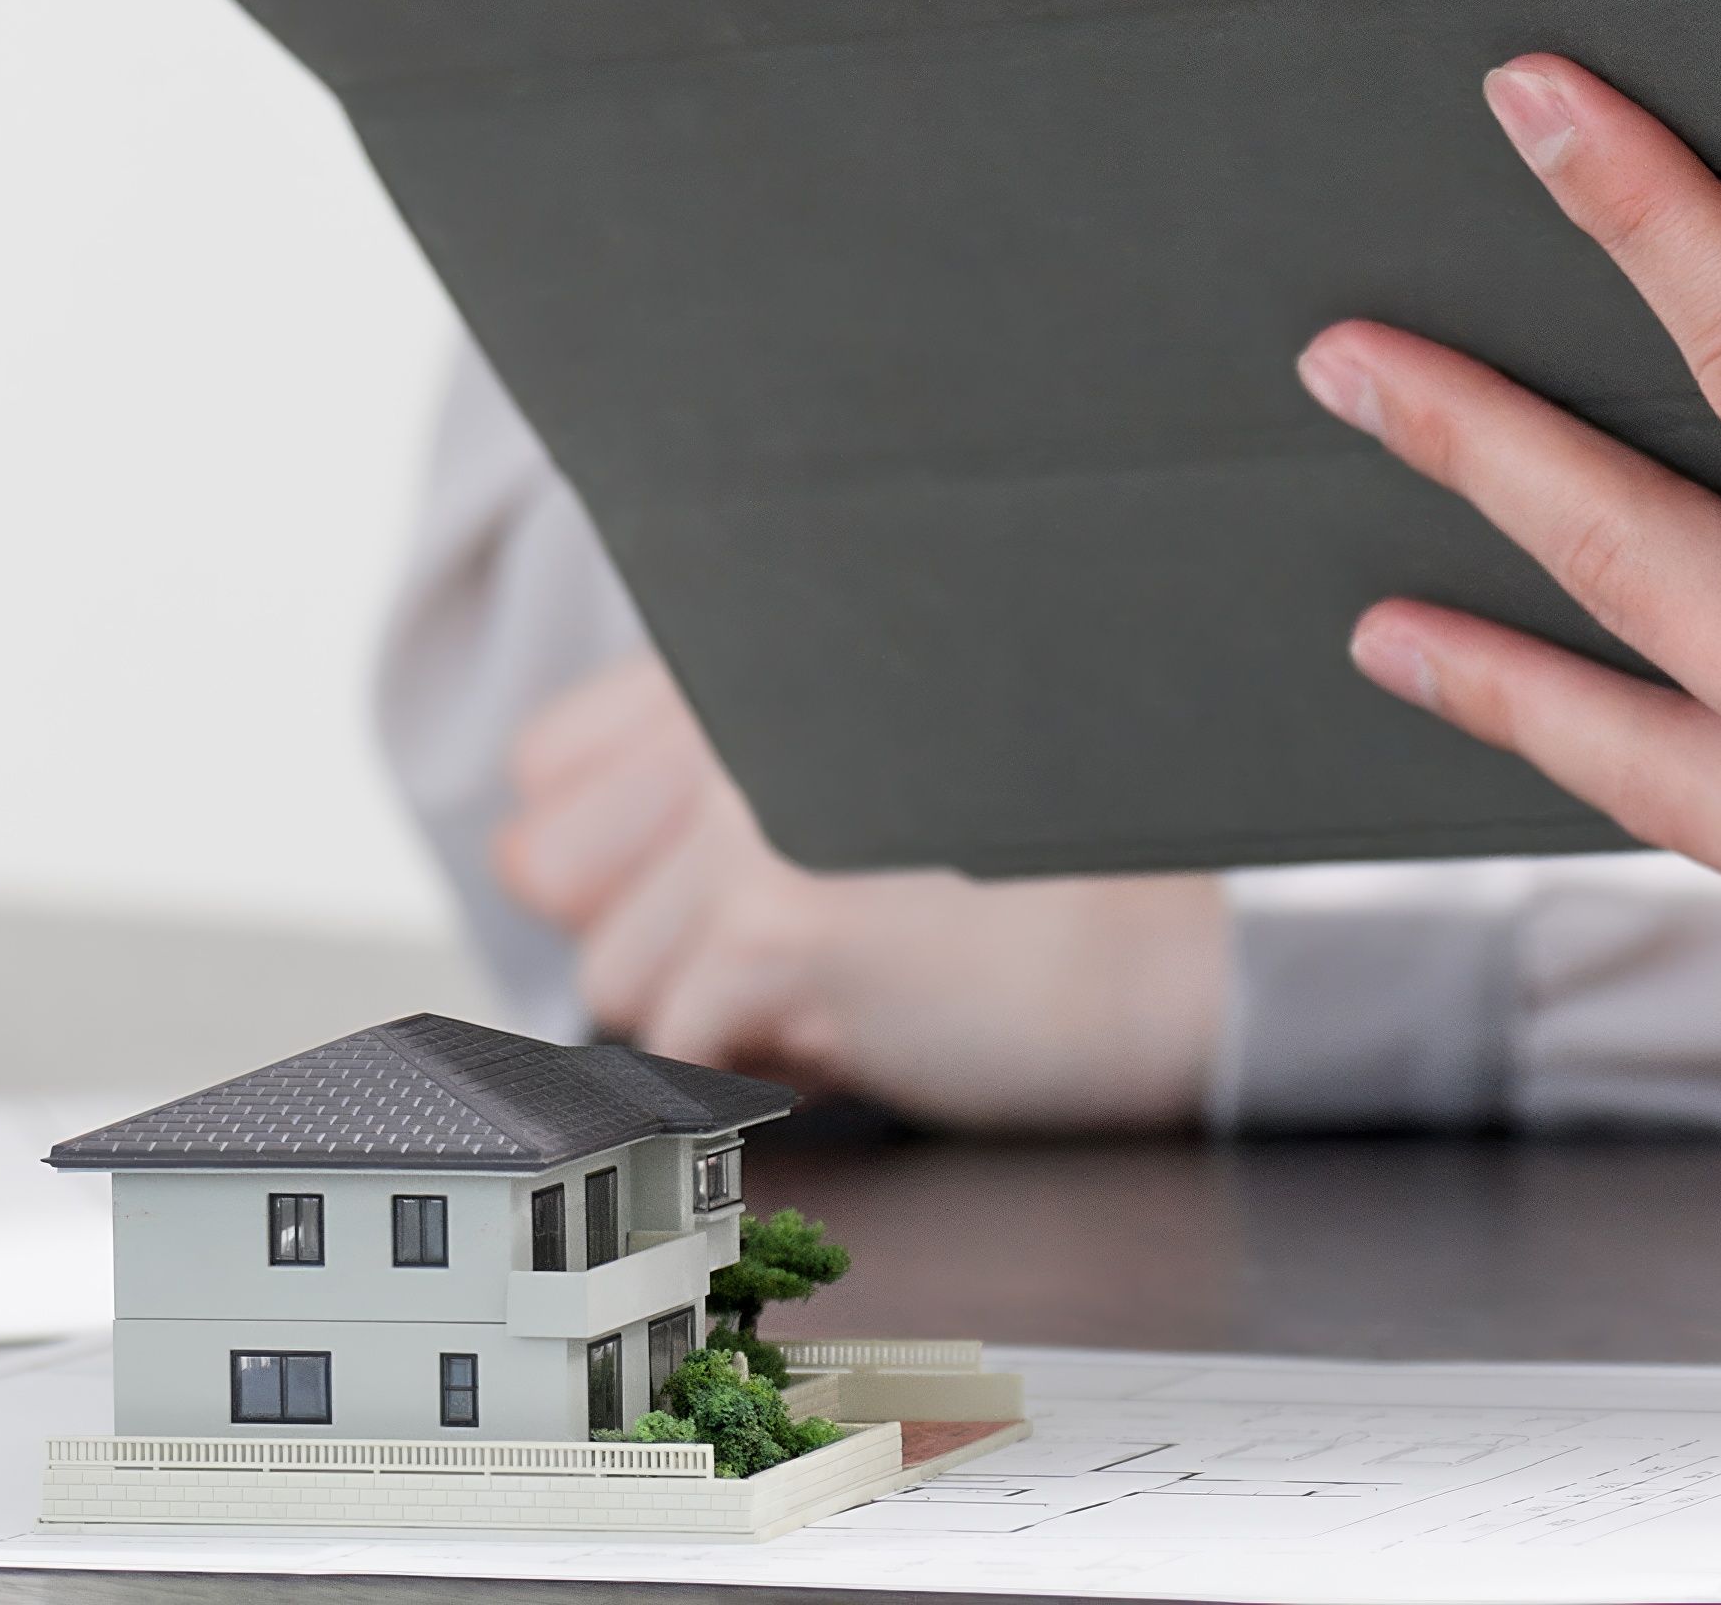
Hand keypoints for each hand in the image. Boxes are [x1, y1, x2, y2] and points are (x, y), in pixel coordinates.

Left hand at [493, 653, 1228, 1128]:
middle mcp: (745, 715)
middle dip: (647, 933)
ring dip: (709, 1007)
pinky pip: (675, 1040)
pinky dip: (753, 1061)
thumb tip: (554, 860)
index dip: (622, 852)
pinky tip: (858, 1022)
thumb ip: (722, 772)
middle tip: (777, 941)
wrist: (1171, 967)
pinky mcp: (779, 928)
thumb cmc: (1036, 888)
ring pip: (610, 972)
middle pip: (550, 867)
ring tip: (842, 975)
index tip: (715, 882)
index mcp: (764, 660)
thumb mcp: (867, 777)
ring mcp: (752, 817)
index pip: (549, 767)